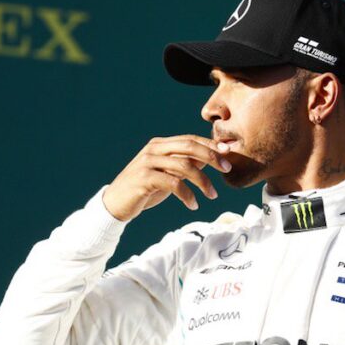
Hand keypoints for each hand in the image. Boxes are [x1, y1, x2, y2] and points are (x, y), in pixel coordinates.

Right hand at [102, 135, 231, 221]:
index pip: (190, 139)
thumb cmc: (144, 190)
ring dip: (203, 181)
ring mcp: (148, 163)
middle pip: (189, 146)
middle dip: (211, 156)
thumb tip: (210, 158)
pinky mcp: (145, 179)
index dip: (210, 144)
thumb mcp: (167, 174)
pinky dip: (187, 195)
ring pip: (184, 166)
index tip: (229, 152)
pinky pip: (174, 184)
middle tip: (227, 169)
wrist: (115, 204)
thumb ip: (185, 164)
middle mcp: (154, 149)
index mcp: (160, 144)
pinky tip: (193, 205)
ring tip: (212, 195)